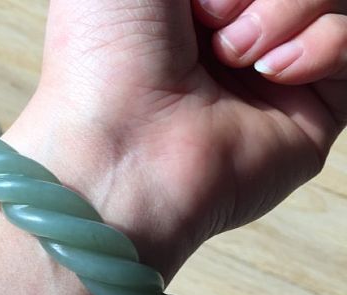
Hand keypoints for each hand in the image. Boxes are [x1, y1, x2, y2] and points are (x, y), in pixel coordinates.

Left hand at [2, 0, 346, 280]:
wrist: (122, 150)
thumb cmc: (105, 59)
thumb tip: (225, 1)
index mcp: (193, 6)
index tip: (195, 5)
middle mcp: (237, 34)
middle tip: (208, 18)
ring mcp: (276, 73)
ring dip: (286, 6)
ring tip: (231, 52)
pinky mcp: (312, 112)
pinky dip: (320, 42)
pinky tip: (270, 70)